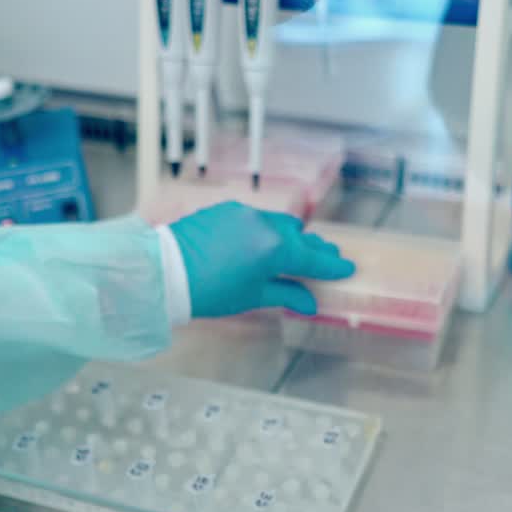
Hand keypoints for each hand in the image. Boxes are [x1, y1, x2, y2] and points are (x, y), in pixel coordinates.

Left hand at [169, 202, 354, 317]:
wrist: (164, 271)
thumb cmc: (209, 292)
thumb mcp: (252, 297)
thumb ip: (286, 295)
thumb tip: (310, 303)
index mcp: (276, 249)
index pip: (313, 259)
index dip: (332, 267)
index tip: (348, 269)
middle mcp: (265, 224)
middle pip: (301, 237)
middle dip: (316, 250)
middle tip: (330, 258)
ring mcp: (245, 213)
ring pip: (280, 223)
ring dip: (292, 236)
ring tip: (300, 249)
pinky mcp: (226, 208)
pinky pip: (257, 217)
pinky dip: (268, 229)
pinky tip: (266, 240)